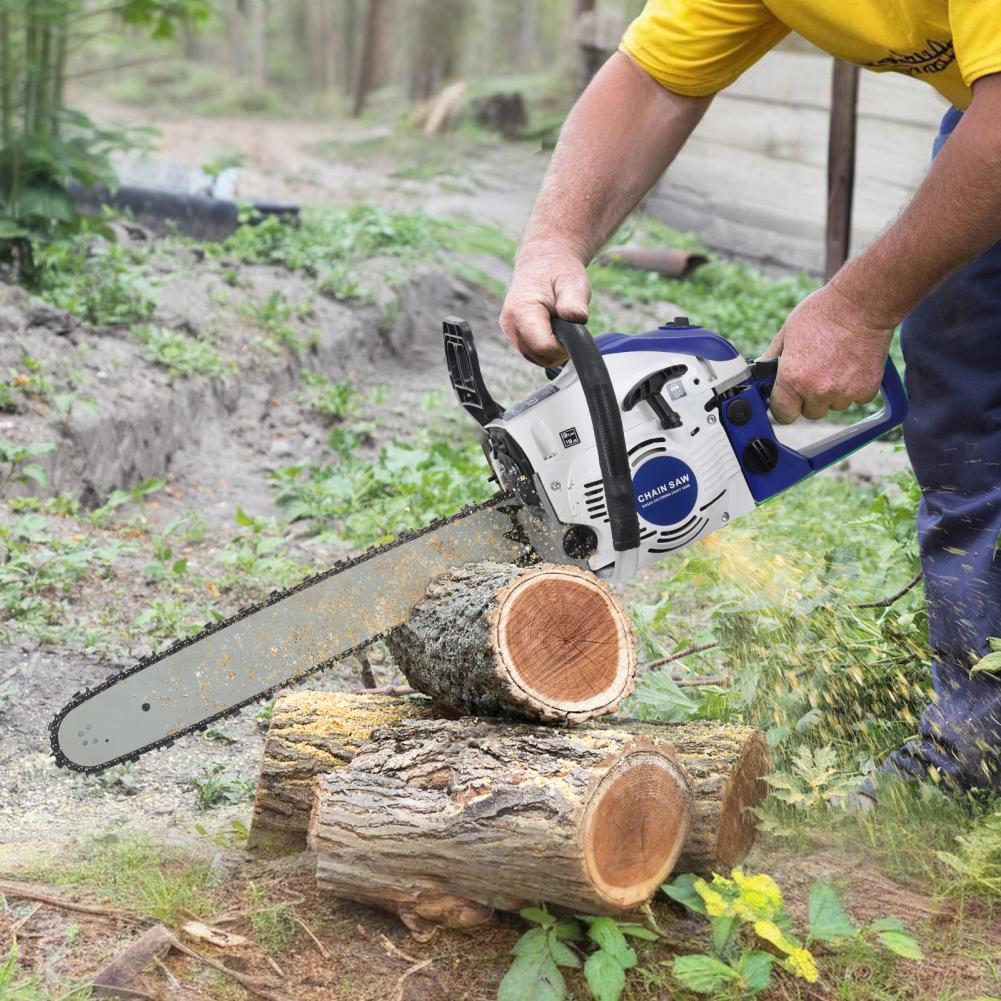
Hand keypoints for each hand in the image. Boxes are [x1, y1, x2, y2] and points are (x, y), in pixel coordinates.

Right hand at [500, 242, 590, 365]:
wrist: (543, 263)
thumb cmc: (558, 272)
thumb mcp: (572, 282)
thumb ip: (574, 302)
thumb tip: (578, 317)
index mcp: (522, 311)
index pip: (543, 347)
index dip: (562, 346)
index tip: (572, 331)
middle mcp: (510, 324)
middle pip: (539, 357)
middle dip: (559, 349)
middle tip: (568, 327)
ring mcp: (510, 332)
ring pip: (536, 359)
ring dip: (553, 349)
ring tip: (560, 325)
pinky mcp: (513, 336)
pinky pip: (533, 354)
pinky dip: (546, 348)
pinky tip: (552, 330)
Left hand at [762, 285, 893, 423]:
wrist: (862, 304)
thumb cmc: (823, 313)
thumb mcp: (787, 333)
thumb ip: (772, 358)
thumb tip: (760, 373)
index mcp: (792, 378)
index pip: (782, 414)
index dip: (784, 406)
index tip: (787, 399)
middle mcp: (817, 390)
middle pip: (810, 412)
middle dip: (810, 398)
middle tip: (815, 372)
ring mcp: (843, 392)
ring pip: (833, 406)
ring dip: (833, 393)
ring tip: (835, 364)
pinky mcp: (866, 390)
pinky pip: (856, 400)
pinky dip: (855, 388)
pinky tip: (852, 365)